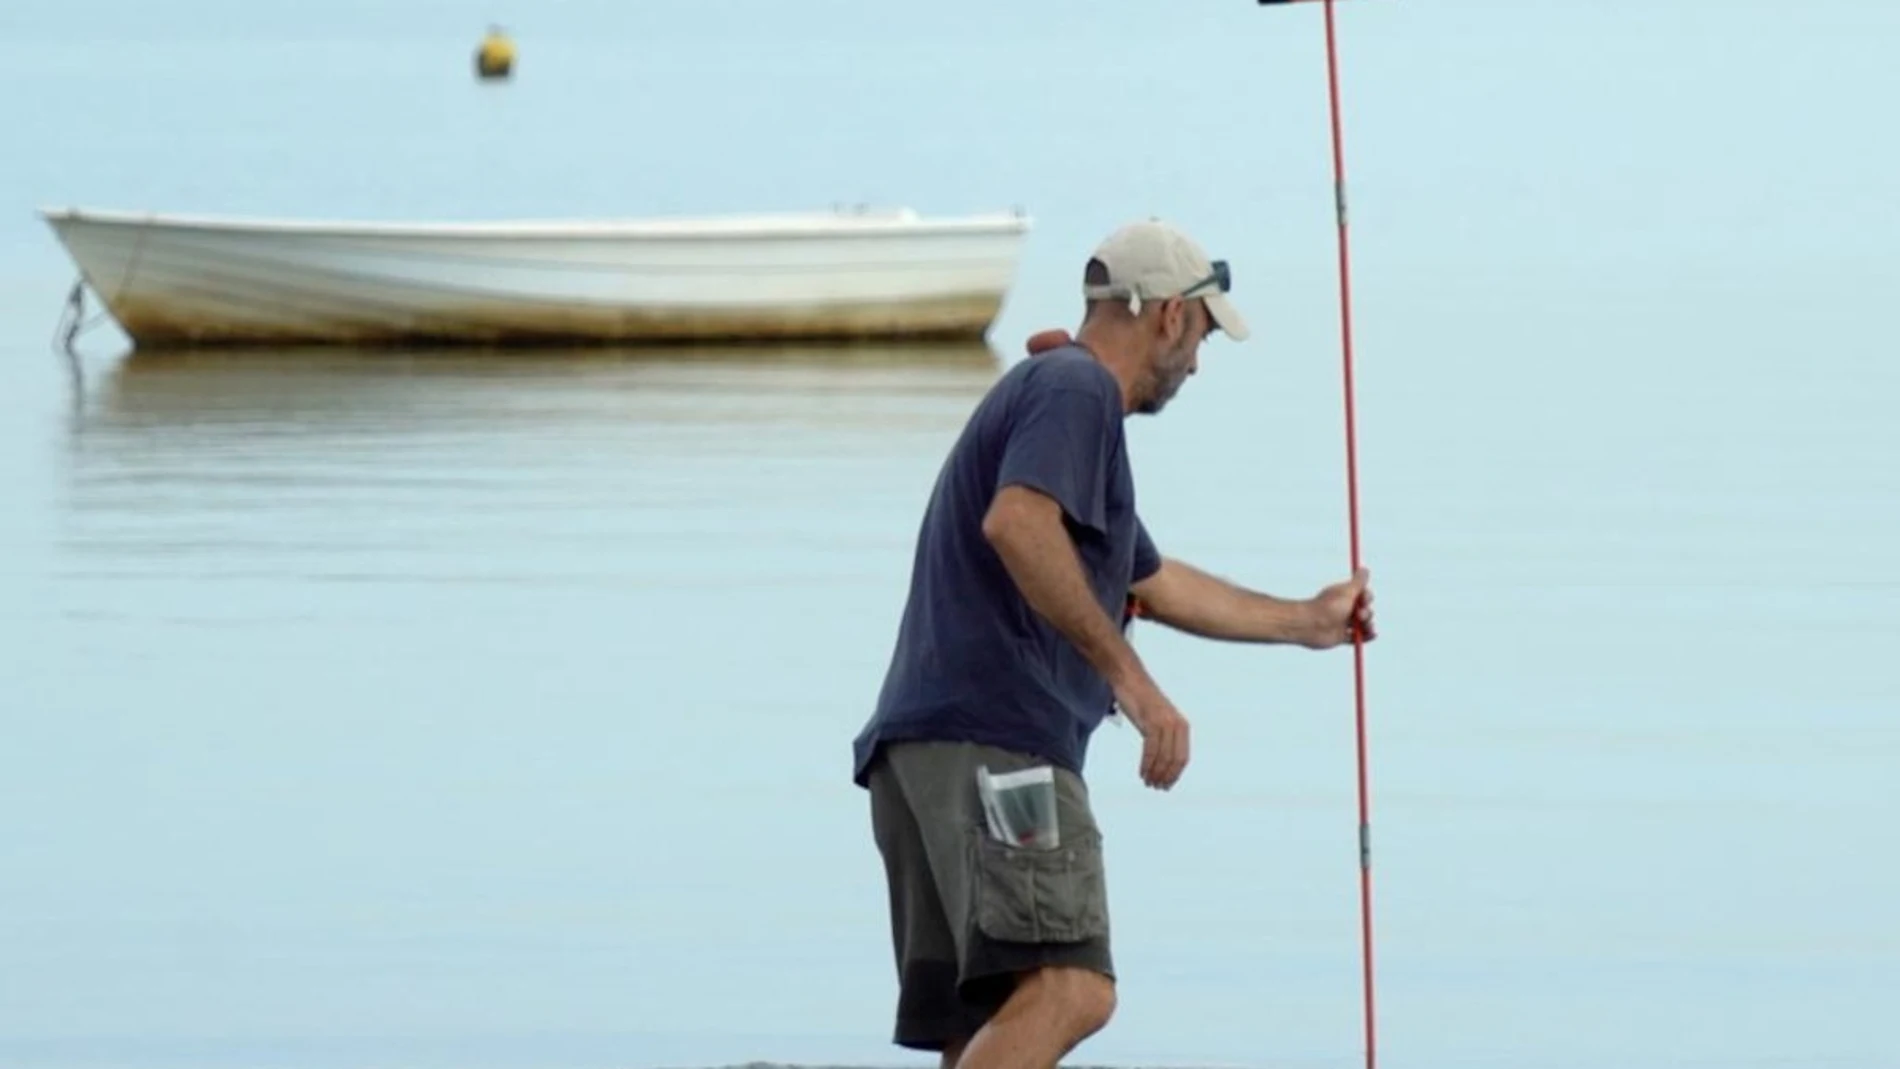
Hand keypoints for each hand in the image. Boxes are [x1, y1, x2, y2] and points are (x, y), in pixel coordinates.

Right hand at [1114, 675, 1189, 789]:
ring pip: (1163, 757)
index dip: (1175, 774)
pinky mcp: (1151, 722)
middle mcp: (1177, 725)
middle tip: (1157, 787)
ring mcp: (1164, 723)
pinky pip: (1151, 750)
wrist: (1130, 678)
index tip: (1167, 785)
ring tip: (1148, 782)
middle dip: (1166, 777)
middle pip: (1175, 760)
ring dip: (1155, 773)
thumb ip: (1163, 735)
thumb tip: (1163, 758)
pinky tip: (1142, 772)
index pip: (1183, 758)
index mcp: (1182, 726)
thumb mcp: (1159, 719)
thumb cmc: (1142, 698)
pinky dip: (1146, 764)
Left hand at [1301, 567, 1375, 648]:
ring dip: (1369, 625)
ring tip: (1365, 626)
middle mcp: (1343, 609)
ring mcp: (1342, 623)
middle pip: (1365, 610)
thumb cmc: (1329, 606)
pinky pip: (1357, 638)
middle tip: (1360, 615)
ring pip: (1363, 624)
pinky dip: (1366, 636)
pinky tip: (1372, 634)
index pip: (1362, 594)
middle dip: (1367, 612)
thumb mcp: (1347, 592)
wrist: (1311, 625)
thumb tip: (1365, 569)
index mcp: (1344, 596)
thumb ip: (1358, 582)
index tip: (1364, 599)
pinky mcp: (1340, 637)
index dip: (1366, 597)